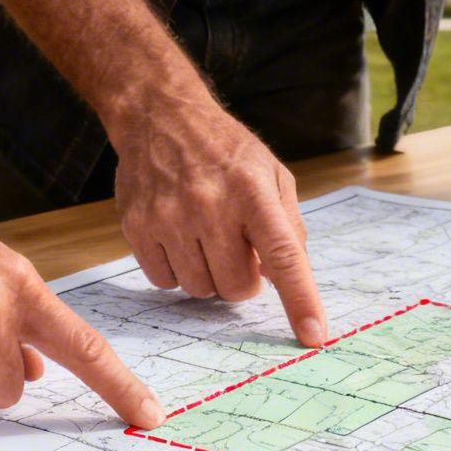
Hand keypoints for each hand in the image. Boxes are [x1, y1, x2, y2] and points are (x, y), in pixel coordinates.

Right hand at [111, 107, 327, 347]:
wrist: (160, 116)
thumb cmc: (225, 150)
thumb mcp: (272, 173)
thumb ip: (288, 226)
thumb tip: (287, 280)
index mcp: (253, 191)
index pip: (283, 255)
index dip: (300, 299)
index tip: (313, 335)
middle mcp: (210, 205)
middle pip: (236, 287)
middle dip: (243, 280)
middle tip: (238, 252)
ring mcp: (169, 217)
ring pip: (200, 290)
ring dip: (209, 275)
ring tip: (206, 239)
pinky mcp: (137, 227)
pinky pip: (164, 282)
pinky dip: (177, 271)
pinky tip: (178, 239)